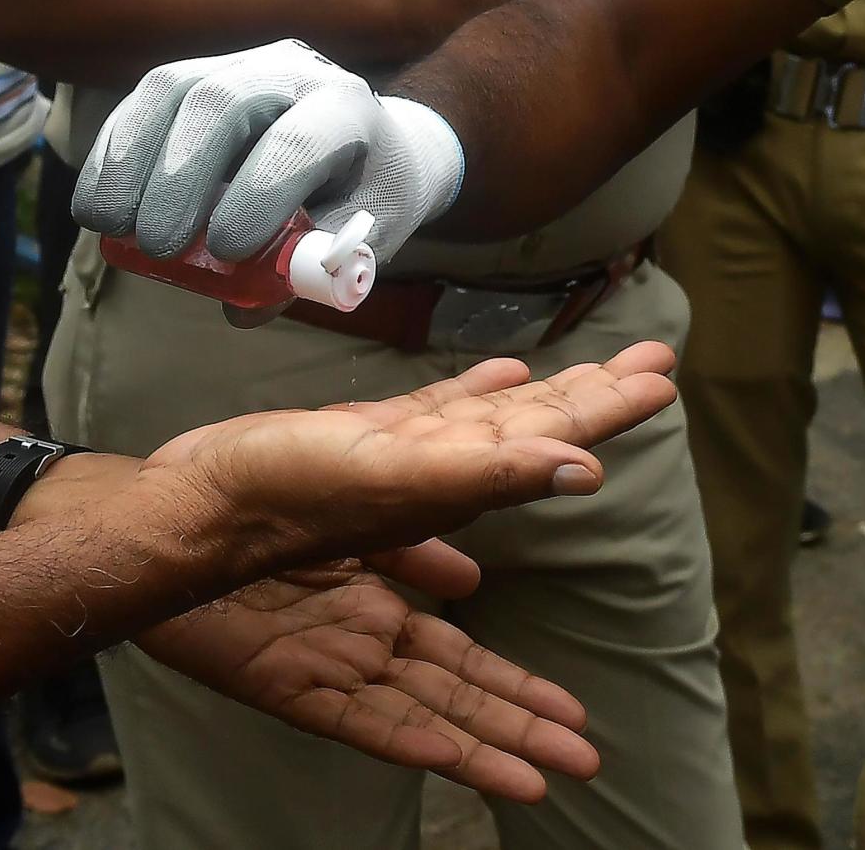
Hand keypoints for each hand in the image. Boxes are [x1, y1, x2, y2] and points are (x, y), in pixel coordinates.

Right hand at [73, 39, 463, 265]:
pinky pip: (147, 98)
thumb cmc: (373, 194)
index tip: (225, 251)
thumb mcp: (367, 235)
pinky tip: (98, 198)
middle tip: (157, 246)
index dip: (258, 194)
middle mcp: (296, 70)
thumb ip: (316, 270)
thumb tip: (242, 312)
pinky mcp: (202, 70)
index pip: (299, 142)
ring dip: (131, 160)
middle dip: (180, 177)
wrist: (379, 142)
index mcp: (349, 110)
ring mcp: (244, 63)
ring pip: (176, 89)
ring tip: (108, 224)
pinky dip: (117, 148)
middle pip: (224, 103)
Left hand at [139, 548, 597, 802]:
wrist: (181, 510)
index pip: (465, 663)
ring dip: (481, 749)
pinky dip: (402, 739)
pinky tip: (448, 757)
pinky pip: (353, 719)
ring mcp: (330, 672)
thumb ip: (414, 553)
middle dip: (521, 730)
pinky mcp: (286, 683)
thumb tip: (473, 580)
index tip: (572, 710)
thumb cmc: (260, 515)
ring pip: (420, 719)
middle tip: (585, 761)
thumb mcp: (358, 524)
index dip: (518, 688)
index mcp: (380, 616)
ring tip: (540, 778)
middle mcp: (364, 653)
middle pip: (458, 701)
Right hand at [146, 341, 675, 568]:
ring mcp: (413, 451)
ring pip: (501, 414)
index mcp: (468, 472)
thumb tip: (587, 470)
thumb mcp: (397, 484)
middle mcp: (450, 465)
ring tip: (602, 362)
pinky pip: (443, 410)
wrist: (200, 511)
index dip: (614, 406)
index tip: (664, 378)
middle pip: (544, 421)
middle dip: (601, 390)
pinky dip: (482, 390)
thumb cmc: (289, 495)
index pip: (561, 434)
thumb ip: (490, 476)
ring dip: (554, 388)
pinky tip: (509, 372)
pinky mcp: (372, 438)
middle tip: (658, 354)